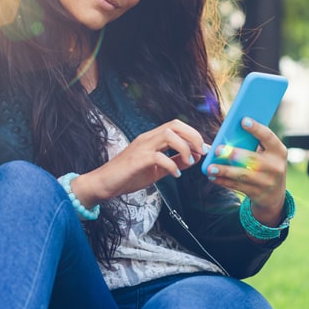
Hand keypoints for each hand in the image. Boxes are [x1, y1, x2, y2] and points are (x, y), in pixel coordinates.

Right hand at [71, 119, 206, 205]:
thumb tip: (194, 158)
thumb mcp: (157, 169)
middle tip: (200, 152)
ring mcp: (141, 147)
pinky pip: (159, 157)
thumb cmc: (128, 175)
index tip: (203, 149)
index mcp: (152, 138)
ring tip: (189, 162)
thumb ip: (174, 162)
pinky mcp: (137, 160)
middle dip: (193, 136)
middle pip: (174, 125)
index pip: (176, 125)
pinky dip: (172, 165)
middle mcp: (147, 138)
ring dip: (184, 148)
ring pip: (168, 135)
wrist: (105, 183)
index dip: (193, 134)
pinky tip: (176, 174)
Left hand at [204, 118, 288, 224]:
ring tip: (210, 168)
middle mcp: (275, 167)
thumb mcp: (268, 154)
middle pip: (252, 159)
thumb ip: (253, 144)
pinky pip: (237, 186)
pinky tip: (212, 176)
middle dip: (234, 154)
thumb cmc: (266, 165)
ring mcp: (267, 182)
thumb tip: (228, 134)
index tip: (243, 120)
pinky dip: (223, 181)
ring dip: (224, 171)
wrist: (275, 195)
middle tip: (218, 149)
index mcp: (279, 152)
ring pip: (242, 175)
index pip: (268, 137)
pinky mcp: (257, 193)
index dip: (257, 129)